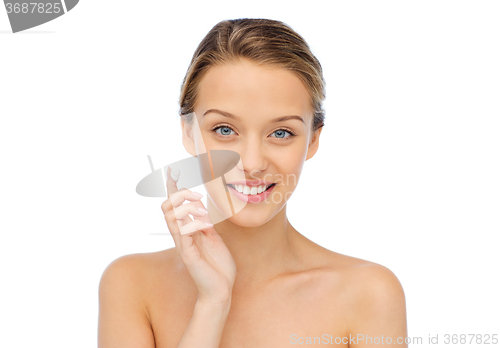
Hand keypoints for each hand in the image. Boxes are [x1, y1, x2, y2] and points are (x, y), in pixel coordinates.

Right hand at [161, 167, 235, 303]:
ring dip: (187, 207)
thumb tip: (199, 208)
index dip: (172, 188)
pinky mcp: (187, 253)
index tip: (172, 171)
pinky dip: (193, 222)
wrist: (221, 289)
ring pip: (170, 216)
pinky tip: (205, 225)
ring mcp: (182, 244)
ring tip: (203, 212)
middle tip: (198, 194)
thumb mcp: (214, 238)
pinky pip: (183, 232)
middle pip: (167, 206)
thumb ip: (205, 224)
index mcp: (187, 230)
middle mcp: (181, 235)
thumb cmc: (218, 266)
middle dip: (179, 193)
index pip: (174, 205)